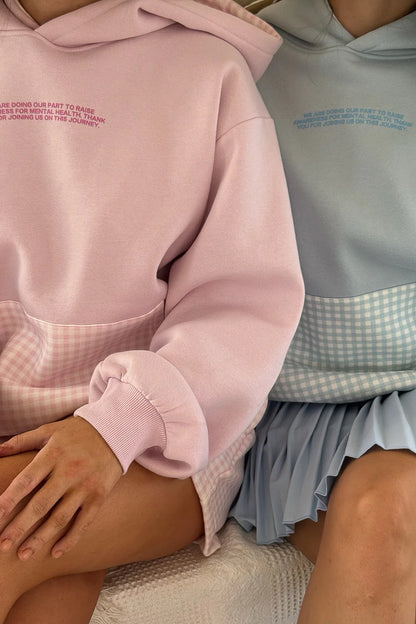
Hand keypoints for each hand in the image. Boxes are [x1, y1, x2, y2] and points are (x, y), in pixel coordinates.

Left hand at [0, 417, 122, 559]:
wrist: (116, 431)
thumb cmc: (78, 432)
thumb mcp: (50, 430)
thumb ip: (22, 441)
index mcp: (53, 454)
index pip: (27, 481)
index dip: (9, 499)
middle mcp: (69, 472)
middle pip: (41, 504)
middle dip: (20, 527)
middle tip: (2, 544)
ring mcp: (85, 486)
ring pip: (60, 518)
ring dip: (40, 538)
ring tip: (23, 554)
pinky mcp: (99, 495)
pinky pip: (84, 522)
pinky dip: (70, 539)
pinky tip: (56, 552)